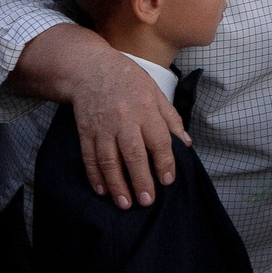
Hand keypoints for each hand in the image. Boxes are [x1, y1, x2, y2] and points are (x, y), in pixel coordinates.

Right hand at [71, 44, 186, 204]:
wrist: (90, 69)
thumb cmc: (128, 80)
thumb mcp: (155, 92)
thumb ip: (171, 119)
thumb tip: (185, 144)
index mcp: (146, 109)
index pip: (159, 140)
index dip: (164, 162)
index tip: (168, 180)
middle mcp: (124, 120)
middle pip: (133, 154)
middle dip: (141, 180)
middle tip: (147, 201)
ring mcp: (103, 127)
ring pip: (109, 160)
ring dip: (117, 184)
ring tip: (125, 203)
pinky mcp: (86, 131)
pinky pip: (90, 157)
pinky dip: (95, 176)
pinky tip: (102, 190)